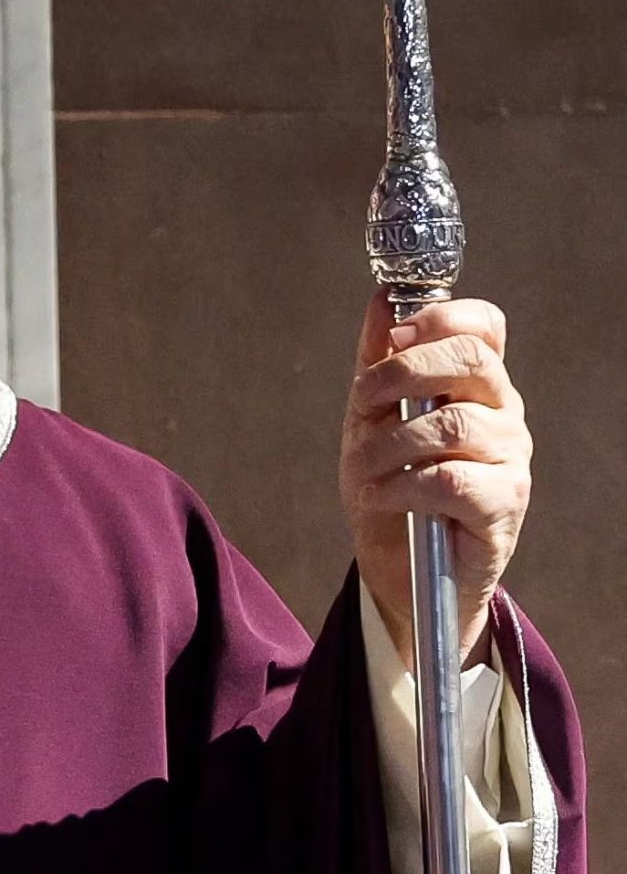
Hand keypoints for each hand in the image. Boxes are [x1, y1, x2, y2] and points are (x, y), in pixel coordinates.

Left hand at [340, 294, 532, 668]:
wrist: (400, 573)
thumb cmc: (390, 490)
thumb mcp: (369, 422)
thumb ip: (378, 364)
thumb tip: (382, 299)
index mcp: (476, 384)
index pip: (484, 325)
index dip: (439, 318)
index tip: (391, 339)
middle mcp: (503, 414)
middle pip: (474, 359)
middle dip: (405, 370)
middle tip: (365, 400)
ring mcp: (510, 459)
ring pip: (453, 424)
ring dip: (390, 442)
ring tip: (363, 468)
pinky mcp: (503, 507)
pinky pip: (452, 480)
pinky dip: (404, 485)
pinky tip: (384, 496)